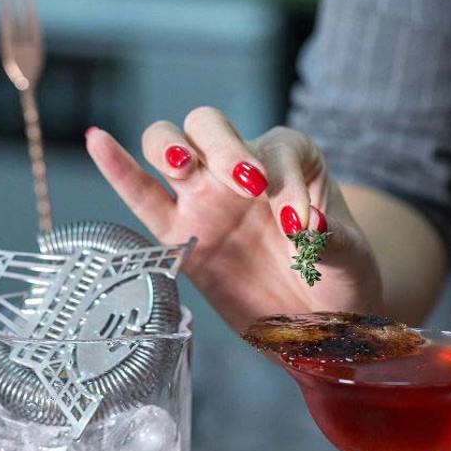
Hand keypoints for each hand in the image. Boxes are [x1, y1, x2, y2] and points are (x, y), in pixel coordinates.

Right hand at [85, 109, 382, 331]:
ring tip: (183, 164)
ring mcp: (205, 198)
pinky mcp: (179, 234)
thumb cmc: (340, 281)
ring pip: (171, 145)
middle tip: (246, 182)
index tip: (302, 229)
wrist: (319, 326)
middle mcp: (241, 167)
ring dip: (171, 146)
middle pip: (211, 125)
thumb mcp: (352, 261)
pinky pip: (143, 197)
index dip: (288, 182)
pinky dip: (119, 170)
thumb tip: (314, 228)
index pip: (278, 150)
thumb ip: (334, 243)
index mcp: (291, 161)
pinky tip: (98, 141)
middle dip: (224, 146)